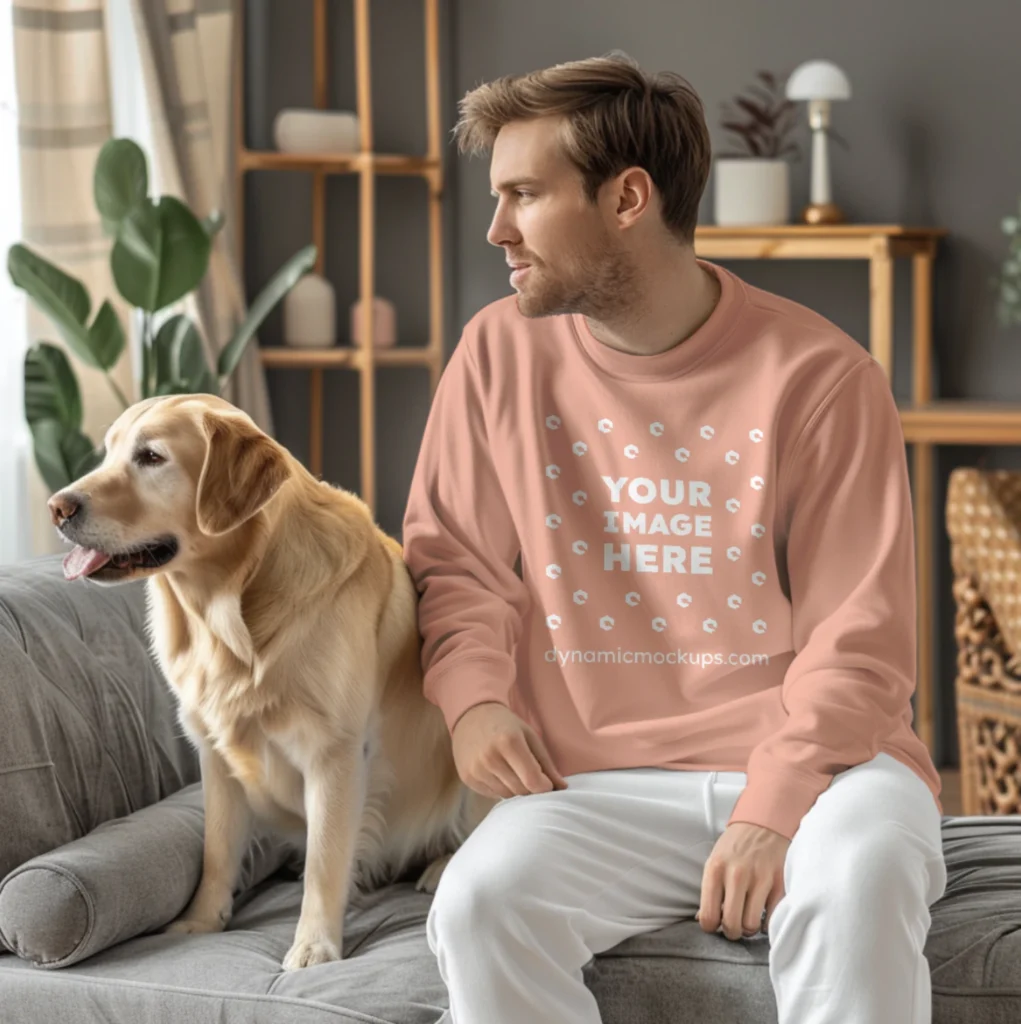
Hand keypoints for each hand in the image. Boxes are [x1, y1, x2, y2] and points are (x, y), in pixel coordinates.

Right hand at [451, 702, 567, 798]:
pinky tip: (498, 771)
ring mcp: (476, 768)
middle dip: (531, 787)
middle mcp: (490, 757)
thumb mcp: (529, 736)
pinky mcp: (467, 777)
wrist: (471, 717)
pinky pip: (492, 794)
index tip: (547, 782)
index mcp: (509, 742)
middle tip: (529, 772)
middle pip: (521, 790)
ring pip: (507, 795)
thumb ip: (546, 763)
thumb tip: (562, 788)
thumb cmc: (506, 725)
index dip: (545, 787)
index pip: (533, 781)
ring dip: (515, 787)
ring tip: (512, 769)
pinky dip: (500, 787)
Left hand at [696, 822, 788, 940]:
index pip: (708, 916)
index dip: (711, 927)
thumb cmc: (735, 846)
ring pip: (752, 925)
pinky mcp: (779, 883)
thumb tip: (702, 919)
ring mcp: (760, 879)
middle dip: (731, 932)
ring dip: (750, 927)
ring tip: (748, 917)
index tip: (716, 924)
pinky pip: (772, 918)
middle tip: (733, 926)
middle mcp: (736, 875)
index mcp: (715, 870)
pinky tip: (762, 912)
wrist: (763, 824)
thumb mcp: (714, 862)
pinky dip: (767, 922)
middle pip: (732, 925)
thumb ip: (709, 891)